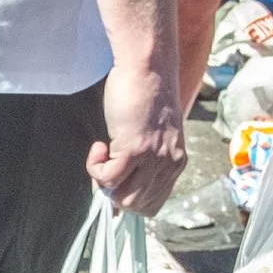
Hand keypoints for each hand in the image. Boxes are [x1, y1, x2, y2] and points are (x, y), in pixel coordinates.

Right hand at [89, 55, 186, 213]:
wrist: (148, 67)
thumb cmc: (147, 92)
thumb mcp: (154, 133)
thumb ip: (147, 156)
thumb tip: (121, 179)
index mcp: (177, 162)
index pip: (154, 203)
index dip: (129, 197)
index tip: (117, 178)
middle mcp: (169, 164)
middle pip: (137, 205)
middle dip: (114, 192)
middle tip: (106, 165)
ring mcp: (153, 159)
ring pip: (123, 197)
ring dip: (104, 181)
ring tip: (103, 155)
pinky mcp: (134, 149)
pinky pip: (108, 178)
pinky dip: (95, 166)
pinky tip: (99, 146)